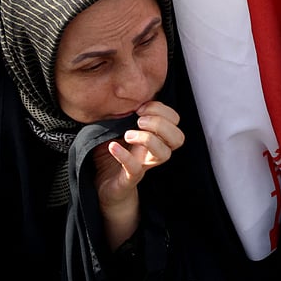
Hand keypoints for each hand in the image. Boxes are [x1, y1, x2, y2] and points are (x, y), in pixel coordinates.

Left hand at [92, 100, 184, 248]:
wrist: (102, 185)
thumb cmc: (110, 155)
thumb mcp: (116, 128)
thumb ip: (123, 114)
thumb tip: (122, 94)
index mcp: (154, 136)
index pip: (175, 121)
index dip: (162, 110)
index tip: (140, 107)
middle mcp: (153, 152)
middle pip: (178, 137)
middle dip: (161, 123)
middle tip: (139, 121)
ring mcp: (144, 166)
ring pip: (164, 154)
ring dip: (148, 138)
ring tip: (128, 134)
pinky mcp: (129, 179)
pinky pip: (135, 169)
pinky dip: (124, 156)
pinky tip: (113, 146)